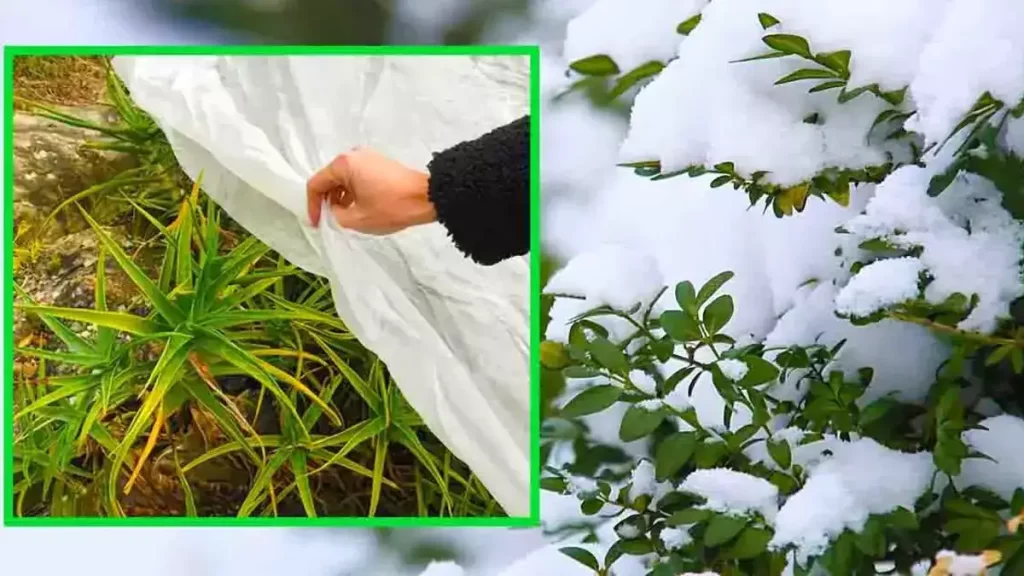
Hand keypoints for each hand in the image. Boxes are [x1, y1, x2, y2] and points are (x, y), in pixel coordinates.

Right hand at [306, 147, 435, 234]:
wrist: (427, 198)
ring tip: (347, 218)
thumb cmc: (392, 206)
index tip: (316, 223)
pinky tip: (360, 209)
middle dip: (327, 202)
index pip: (316, 184)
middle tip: (330, 221)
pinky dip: (354, 193)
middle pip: (330, 180)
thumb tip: (333, 211)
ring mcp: (368, 158)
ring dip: (341, 199)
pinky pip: (357, 178)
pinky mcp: (380, 164)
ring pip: (344, 180)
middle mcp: (354, 155)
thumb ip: (335, 216)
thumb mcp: (357, 219)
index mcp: (344, 164)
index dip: (312, 206)